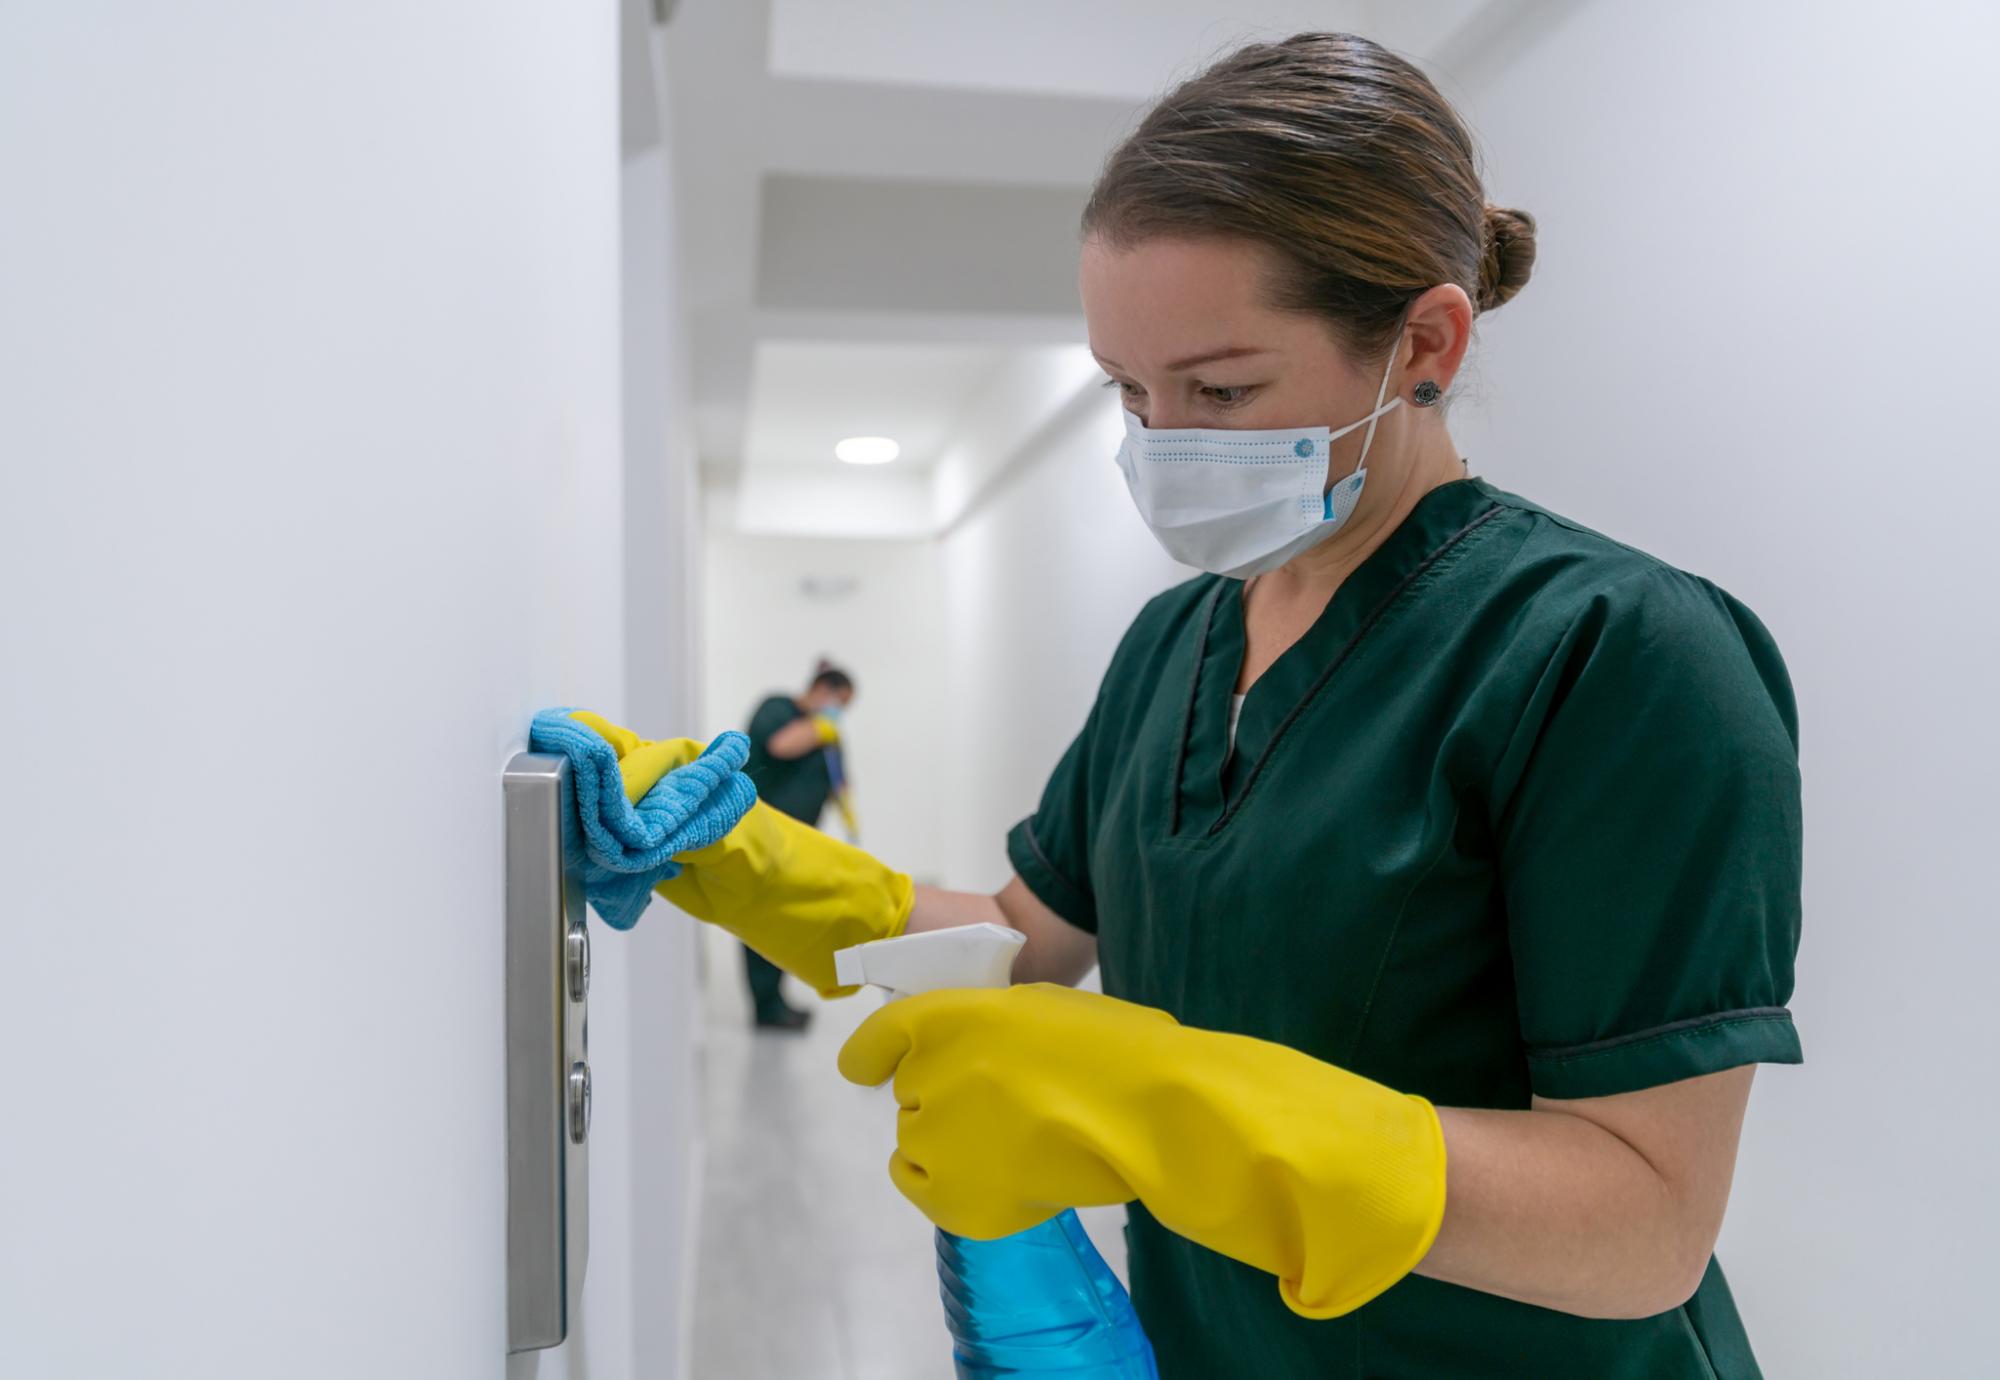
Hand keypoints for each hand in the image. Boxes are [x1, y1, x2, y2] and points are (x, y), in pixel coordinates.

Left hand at [838, 982, 1446, 1317]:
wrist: (1151, 1110)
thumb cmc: (1118, 1048)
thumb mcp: (1042, 1009)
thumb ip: (994, 1030)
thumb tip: (987, 1060)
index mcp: (946, 1016)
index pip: (877, 1038)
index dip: (872, 1055)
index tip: (869, 1069)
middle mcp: (923, 1074)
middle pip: (909, 1093)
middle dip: (945, 1097)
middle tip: (1007, 1106)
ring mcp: (933, 1137)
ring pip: (917, 1141)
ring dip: (950, 1142)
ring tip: (1015, 1144)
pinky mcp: (950, 1196)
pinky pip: (927, 1186)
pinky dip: (952, 1185)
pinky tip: (998, 1177)